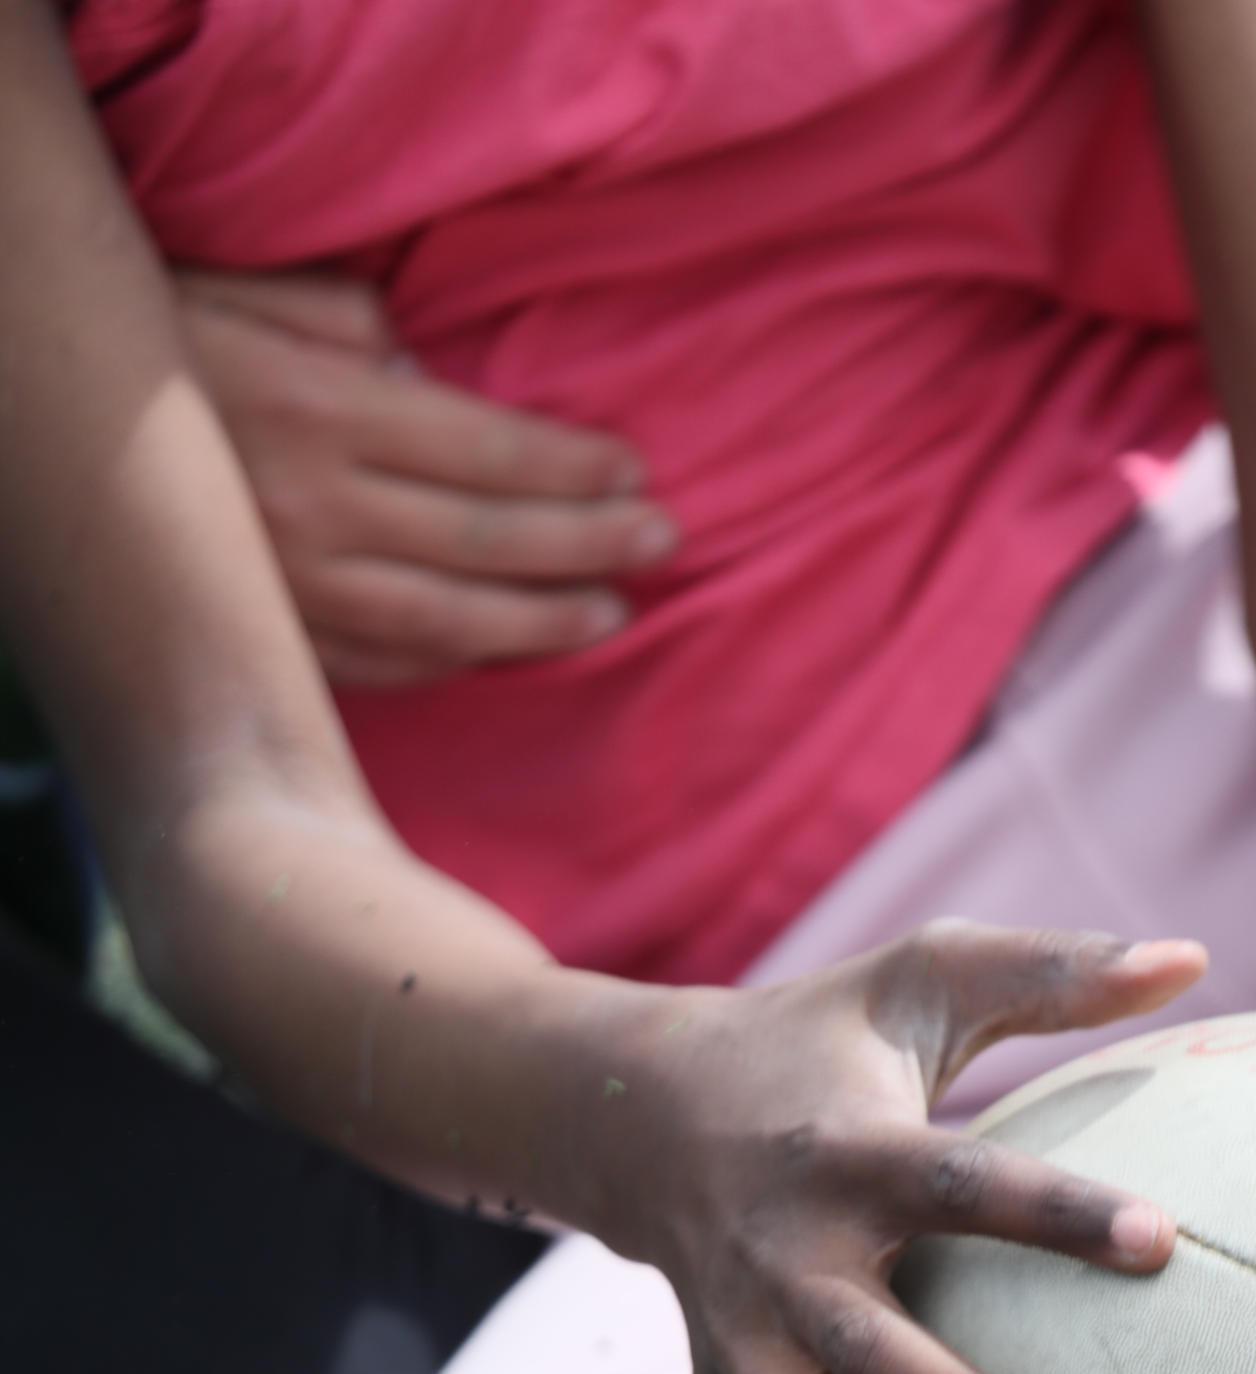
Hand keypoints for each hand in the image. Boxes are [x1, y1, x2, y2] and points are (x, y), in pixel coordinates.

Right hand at [174, 267, 675, 687]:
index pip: (489, 455)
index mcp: (326, 413)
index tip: (639, 475)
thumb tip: (427, 370)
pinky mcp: (272, 640)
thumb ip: (350, 325)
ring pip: (448, 622)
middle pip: (489, 546)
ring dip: (540, 624)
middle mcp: (319, 512)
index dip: (574, 471)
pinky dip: (454, 662)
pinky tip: (505, 652)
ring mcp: (295, 591)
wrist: (54, 428)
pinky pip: (383, 666)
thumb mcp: (253, 293)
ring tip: (610, 616)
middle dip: (588, 549)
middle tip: (662, 546)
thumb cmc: (167, 335)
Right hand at [600, 922, 1207, 1373]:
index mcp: (846, 1152)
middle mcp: (781, 1261)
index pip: (962, 1181)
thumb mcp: (921, 980)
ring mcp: (738, 1351)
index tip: (1166, 1245)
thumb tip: (1198, 955)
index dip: (1058, 1214)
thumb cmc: (820, 1043)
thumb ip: (1053, 971)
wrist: (636, 1109)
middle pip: (866, 1354)